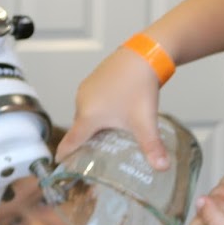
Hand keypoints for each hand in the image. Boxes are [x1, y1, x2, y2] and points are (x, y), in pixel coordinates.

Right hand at [58, 49, 168, 169]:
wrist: (143, 55)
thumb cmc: (139, 87)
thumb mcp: (145, 121)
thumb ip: (152, 147)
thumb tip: (163, 168)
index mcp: (88, 116)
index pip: (70, 141)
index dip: (65, 155)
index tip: (60, 165)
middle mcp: (82, 102)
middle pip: (79, 130)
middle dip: (85, 143)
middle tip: (95, 158)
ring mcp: (86, 89)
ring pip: (85, 115)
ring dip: (92, 127)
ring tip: (106, 138)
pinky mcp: (93, 80)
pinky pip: (90, 102)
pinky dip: (97, 112)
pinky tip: (113, 115)